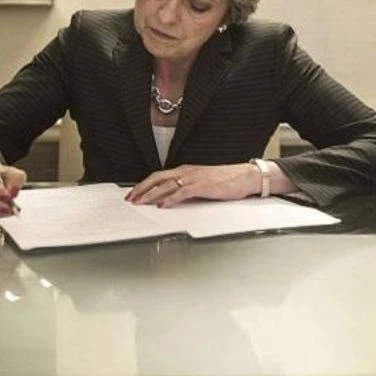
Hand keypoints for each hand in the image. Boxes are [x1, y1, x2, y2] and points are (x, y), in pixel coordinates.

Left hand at [125, 163, 259, 207]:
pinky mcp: (202, 186)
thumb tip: (172, 199)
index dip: (144, 184)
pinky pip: (181, 192)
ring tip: (140, 202)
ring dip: (151, 195)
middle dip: (141, 188)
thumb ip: (187, 188)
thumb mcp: (201, 182)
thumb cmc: (226, 180)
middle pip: (157, 178)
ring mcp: (193, 178)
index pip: (159, 176)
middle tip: (130, 199)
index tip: (134, 193)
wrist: (245, 176)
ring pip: (166, 185)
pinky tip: (163, 205)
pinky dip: (170, 199)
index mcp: (185, 170)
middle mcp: (186, 172)